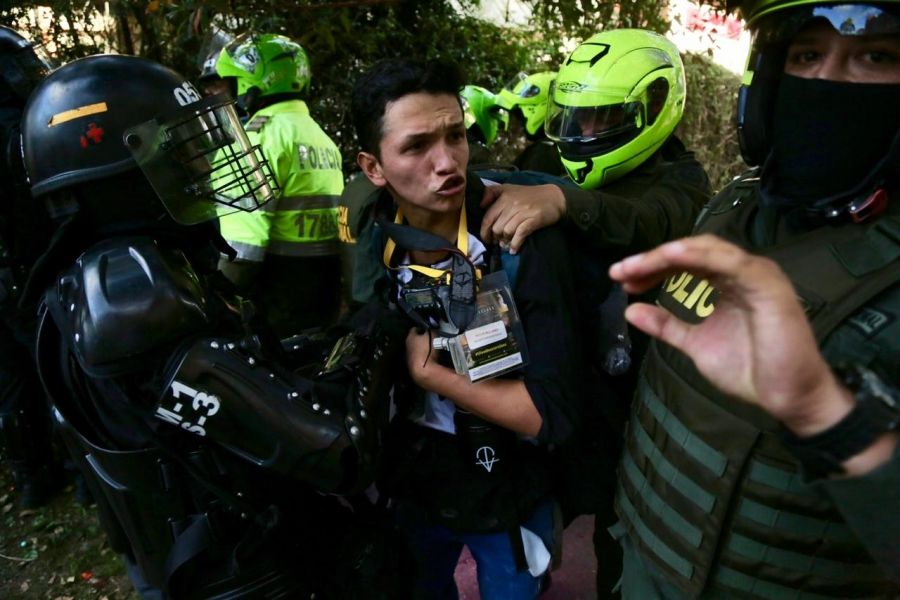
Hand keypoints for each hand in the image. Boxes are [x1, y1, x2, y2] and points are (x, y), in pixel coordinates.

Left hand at [405, 328, 437, 386]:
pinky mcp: (411, 367)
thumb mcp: (433, 336)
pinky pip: (417, 359)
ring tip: (431, 350)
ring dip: (421, 349)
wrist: (424, 371)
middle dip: (421, 339)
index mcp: (410, 337)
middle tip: (430, 340)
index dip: (422, 328)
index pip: (414, 329)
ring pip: (415, 350)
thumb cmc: (427, 350)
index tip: (428, 330)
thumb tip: (431, 329)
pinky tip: (429, 360)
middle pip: (414, 340)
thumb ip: (431, 330)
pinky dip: (422, 358)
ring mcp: (408, 358)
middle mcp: (406, 346)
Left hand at [480, 184, 565, 253]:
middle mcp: (511, 204)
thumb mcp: (509, 188)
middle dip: (495, 238)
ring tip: (506, 245)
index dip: (484, 231)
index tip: (486, 239)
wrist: (554, 197)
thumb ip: (492, 193)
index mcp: (503, 196)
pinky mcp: (533, 219)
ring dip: (505, 242)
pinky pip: (519, 234)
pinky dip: (515, 244)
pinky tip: (513, 249)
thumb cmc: (529, 195)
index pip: (488, 217)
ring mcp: (523, 212)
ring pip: (507, 231)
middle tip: (498, 242)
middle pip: (496, 227)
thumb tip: (480, 205)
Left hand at [609, 234, 851, 435]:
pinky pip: (730, 262)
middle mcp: (741, 272)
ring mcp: (756, 274)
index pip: (684, 263)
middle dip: (652, 259)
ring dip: (668, 255)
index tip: (620, 279)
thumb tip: (631, 310)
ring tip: (637, 265)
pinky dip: (699, 256)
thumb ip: (667, 326)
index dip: (650, 267)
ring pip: (706, 250)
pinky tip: (672, 256)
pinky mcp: (767, 284)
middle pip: (690, 252)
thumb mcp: (696, 344)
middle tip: (620, 271)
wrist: (789, 397)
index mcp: (727, 282)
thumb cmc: (750, 369)